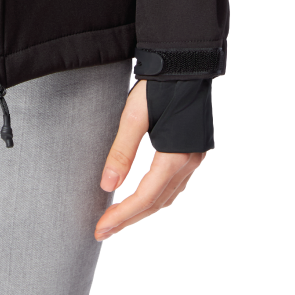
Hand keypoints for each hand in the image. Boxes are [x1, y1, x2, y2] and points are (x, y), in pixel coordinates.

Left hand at [94, 79, 204, 240]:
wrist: (186, 63)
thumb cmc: (160, 85)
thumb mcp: (134, 116)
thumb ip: (121, 152)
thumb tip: (106, 186)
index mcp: (175, 157)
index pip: (145, 198)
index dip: (122, 216)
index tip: (100, 228)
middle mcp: (189, 163)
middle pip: (157, 203)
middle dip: (129, 219)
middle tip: (103, 230)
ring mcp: (194, 159)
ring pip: (167, 197)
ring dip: (143, 211)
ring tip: (118, 218)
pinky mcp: (193, 152)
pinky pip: (174, 186)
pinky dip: (155, 197)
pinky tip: (142, 197)